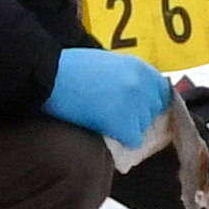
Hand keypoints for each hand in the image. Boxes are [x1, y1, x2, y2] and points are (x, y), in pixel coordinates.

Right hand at [45, 43, 174, 148]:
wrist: (47, 75)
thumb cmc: (68, 69)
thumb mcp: (106, 64)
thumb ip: (125, 77)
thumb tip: (134, 97)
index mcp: (139, 67)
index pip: (161, 91)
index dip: (149, 103)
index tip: (139, 111)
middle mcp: (142, 84)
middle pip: (155, 110)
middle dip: (140, 117)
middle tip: (120, 122)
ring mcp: (134, 104)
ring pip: (144, 127)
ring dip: (129, 130)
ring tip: (108, 129)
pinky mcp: (122, 122)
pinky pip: (132, 141)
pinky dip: (122, 143)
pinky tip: (107, 138)